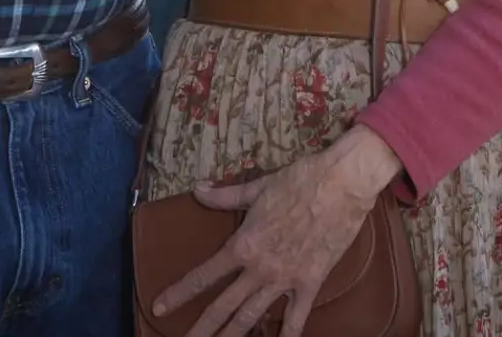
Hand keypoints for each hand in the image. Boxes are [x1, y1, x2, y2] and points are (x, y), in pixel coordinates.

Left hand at [153, 127, 400, 336]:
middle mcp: (260, 267)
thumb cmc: (299, 180)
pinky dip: (288, 334)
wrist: (341, 184)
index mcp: (243, 244)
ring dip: (234, 336)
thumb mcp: (257, 187)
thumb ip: (225, 196)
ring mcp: (285, 278)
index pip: (204, 275)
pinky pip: (297, 316)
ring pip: (253, 316)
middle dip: (202, 328)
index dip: (179, 293)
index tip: (160, 306)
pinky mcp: (311, 282)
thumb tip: (197, 189)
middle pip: (224, 306)